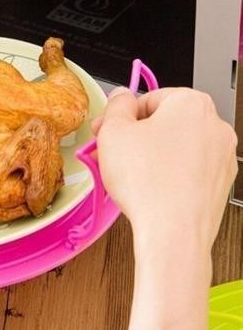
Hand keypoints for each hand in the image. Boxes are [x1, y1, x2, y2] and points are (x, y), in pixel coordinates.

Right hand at [93, 87, 237, 329]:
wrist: (172, 233)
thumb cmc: (147, 182)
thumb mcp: (113, 131)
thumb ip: (115, 106)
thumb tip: (121, 96)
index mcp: (192, 103)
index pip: (147, 99)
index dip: (120, 117)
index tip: (106, 130)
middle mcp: (214, 125)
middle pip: (162, 122)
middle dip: (133, 136)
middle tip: (110, 151)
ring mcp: (221, 156)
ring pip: (174, 146)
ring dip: (147, 154)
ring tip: (124, 172)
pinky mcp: (219, 183)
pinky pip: (186, 168)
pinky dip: (166, 172)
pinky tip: (146, 186)